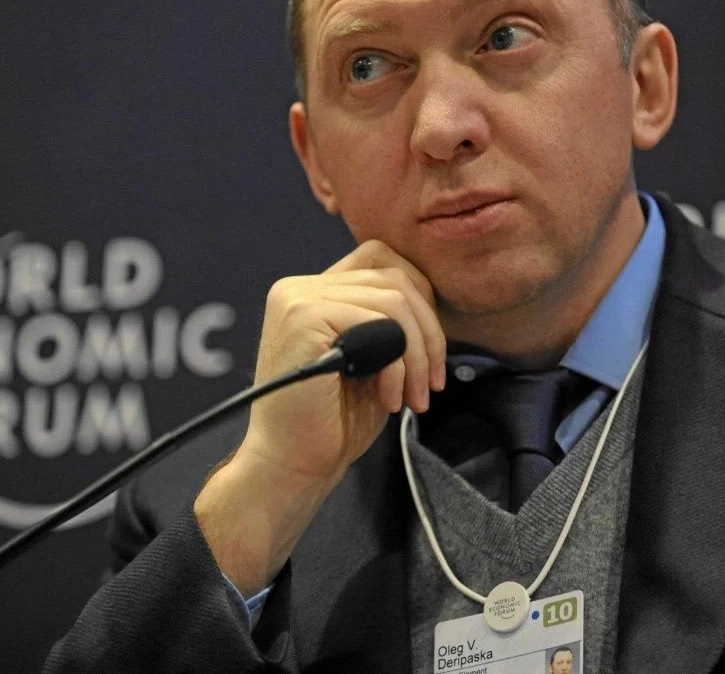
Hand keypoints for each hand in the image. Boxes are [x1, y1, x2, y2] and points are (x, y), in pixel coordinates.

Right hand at [193, 240, 445, 595]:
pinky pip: (379, 325)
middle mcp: (299, 286)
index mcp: (311, 291)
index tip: (430, 352)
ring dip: (418, 354)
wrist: (291, 466)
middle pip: (395, 278)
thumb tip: (433, 300)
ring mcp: (298, 298)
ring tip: (415, 397)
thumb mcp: (371, 358)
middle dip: (429, 333)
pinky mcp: (303, 317)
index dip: (419, 299)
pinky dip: (398, 367)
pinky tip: (389, 401)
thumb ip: (388, 321)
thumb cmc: (332, 421)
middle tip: (433, 383)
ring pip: (394, 301)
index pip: (383, 260)